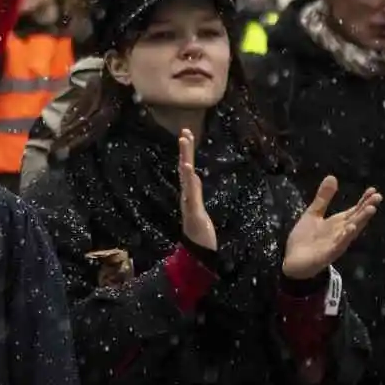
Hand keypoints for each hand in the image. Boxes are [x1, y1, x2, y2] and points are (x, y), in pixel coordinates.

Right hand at [178, 129, 216, 251]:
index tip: (186, 134)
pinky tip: (186, 167)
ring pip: (186, 176)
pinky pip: (190, 191)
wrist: (198, 252)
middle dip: (186, 150)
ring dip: (185, 158)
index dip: (187, 152)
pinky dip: (187, 179)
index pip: (188, 168)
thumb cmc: (199, 233)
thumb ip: (194, 193)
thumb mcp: (199, 208)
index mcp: (189, 193)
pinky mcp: (193, 209)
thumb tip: (193, 178)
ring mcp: (189, 201)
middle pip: (185, 167)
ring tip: (184, 142)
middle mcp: (187, 195)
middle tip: (185, 131)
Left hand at [282, 177, 380, 279]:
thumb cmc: (305, 238)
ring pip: (351, 232)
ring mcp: (336, 244)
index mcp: (338, 223)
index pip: (354, 210)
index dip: (363, 201)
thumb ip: (323, 198)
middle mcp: (341, 233)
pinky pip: (338, 245)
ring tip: (371, 210)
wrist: (293, 262)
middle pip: (356, 219)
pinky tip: (350, 228)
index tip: (373, 190)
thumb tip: (332, 176)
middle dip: (367, 208)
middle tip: (378, 197)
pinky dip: (344, 237)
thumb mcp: (313, 214)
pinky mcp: (327, 254)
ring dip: (360, 221)